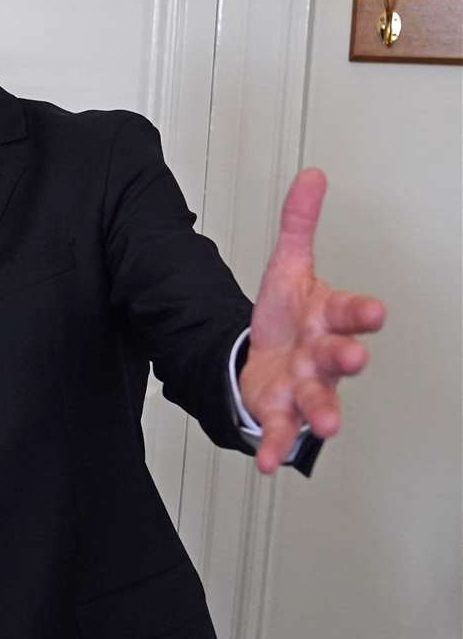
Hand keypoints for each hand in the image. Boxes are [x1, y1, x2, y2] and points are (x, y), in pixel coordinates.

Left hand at [239, 168, 384, 472]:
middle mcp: (323, 355)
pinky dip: (273, 447)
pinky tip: (266, 464)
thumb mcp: (288, 266)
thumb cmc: (287, 316)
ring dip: (323, 412)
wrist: (264, 355)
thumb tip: (312, 174)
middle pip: (340, 356)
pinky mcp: (280, 411)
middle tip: (355, 359)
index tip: (374, 313)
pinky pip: (279, 431)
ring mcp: (305, 387)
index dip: (361, 313)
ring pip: (319, 399)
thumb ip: (299, 223)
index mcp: (328, 318)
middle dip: (348, 357)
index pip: (351, 313)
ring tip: (328, 426)